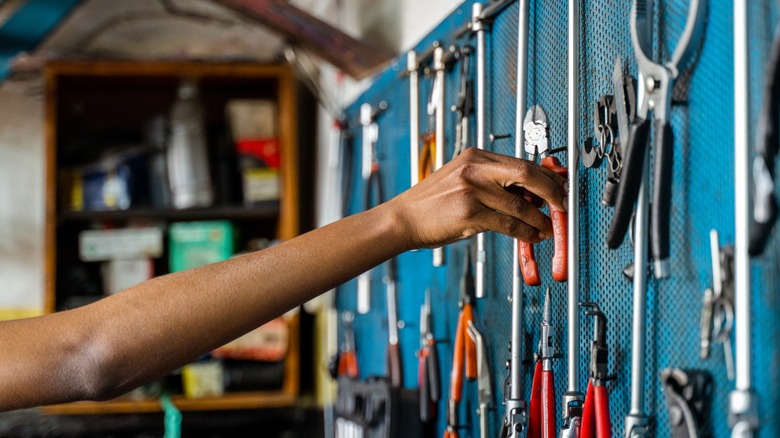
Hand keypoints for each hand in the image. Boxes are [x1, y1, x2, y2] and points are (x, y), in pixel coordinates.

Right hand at [387, 148, 567, 249]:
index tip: (560, 187)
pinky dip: (526, 232)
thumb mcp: (462, 182)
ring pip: (521, 204)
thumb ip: (494, 184)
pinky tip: (532, 236)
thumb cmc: (432, 205)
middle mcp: (474, 169)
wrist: (402, 219)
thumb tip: (531, 194)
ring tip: (550, 228)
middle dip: (552, 191)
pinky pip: (508, 223)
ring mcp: (471, 190)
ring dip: (541, 219)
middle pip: (527, 174)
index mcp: (475, 157)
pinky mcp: (469, 213)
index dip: (546, 175)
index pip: (521, 162)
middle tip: (564, 205)